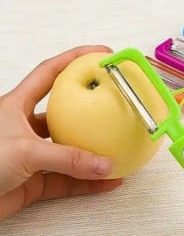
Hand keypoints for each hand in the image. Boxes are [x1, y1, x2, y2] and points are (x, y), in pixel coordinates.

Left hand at [0, 46, 121, 220]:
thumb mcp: (25, 151)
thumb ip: (68, 158)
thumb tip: (104, 163)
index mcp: (16, 106)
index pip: (49, 72)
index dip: (74, 58)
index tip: (99, 54)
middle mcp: (25, 128)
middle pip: (65, 111)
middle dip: (89, 105)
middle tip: (111, 99)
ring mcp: (31, 155)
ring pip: (69, 150)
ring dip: (92, 152)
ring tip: (116, 146)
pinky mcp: (34, 181)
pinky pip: (68, 180)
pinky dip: (88, 182)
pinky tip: (106, 181)